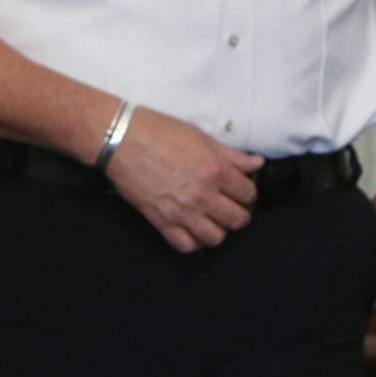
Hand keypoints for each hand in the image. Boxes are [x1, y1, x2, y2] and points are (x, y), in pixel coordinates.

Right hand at [102, 106, 263, 252]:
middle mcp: (203, 195)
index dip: (247, 192)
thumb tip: (256, 163)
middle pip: (238, 220)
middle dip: (238, 213)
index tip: (240, 190)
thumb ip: (231, 154)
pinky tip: (191, 228)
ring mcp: (182, 211)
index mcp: (215, 170)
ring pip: (215, 238)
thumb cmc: (157, 131)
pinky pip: (186, 246)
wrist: (119, 139)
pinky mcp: (161, 221)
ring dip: (218, 229)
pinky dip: (192, 241)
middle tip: (228, 205)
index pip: (249, 193)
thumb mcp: (199, 136)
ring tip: (211, 218)